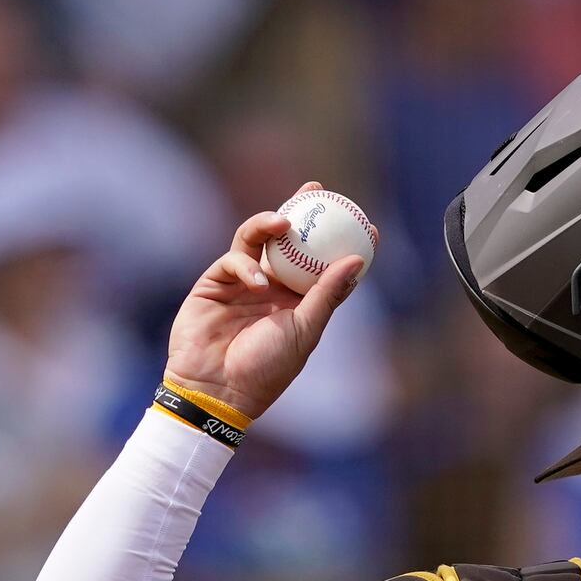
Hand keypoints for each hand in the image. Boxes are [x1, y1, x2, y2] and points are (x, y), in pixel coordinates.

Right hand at [164, 183, 366, 421]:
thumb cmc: (267, 368)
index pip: (325, 263)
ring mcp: (242, 282)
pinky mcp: (213, 283)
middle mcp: (272, 286)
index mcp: (299, 300)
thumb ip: (328, 293)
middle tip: (316, 190)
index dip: (343, 241)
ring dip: (268, 224)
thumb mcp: (306, 329)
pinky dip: (245, 267)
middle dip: (301, 211)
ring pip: (256, 240)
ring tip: (284, 222)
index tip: (366, 223)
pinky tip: (258, 283)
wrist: (218, 390)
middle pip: (289, 241)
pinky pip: (233, 260)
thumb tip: (357, 260)